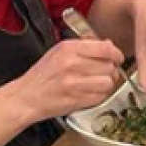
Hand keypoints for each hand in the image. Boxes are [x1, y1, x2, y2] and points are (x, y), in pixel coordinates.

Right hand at [10, 38, 126, 123]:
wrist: (27, 96)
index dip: (116, 54)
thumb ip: (84, 47)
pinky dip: (99, 96)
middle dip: (110, 70)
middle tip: (104, 72)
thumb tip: (108, 46)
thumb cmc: (44, 74)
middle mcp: (72, 64)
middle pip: (109, 66)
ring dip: (107, 84)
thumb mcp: (59, 51)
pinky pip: (100, 97)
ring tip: (98, 83)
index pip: (105, 48)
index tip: (117, 57)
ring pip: (108, 83)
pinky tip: (91, 93)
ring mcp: (74, 84)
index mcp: (68, 48)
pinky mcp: (76, 100)